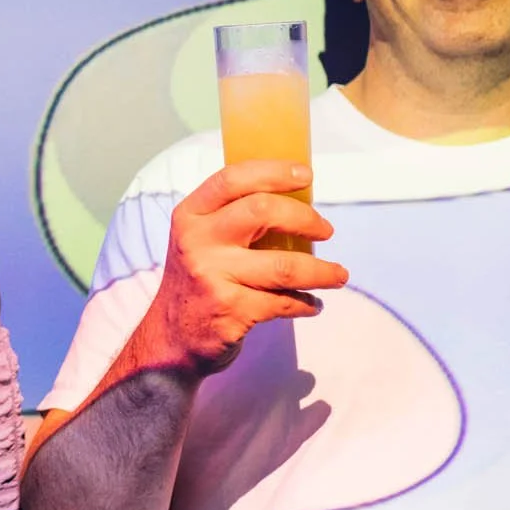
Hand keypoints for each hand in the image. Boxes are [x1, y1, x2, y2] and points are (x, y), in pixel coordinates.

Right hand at [131, 161, 347, 373]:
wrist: (171, 337)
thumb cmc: (197, 280)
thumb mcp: (199, 239)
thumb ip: (231, 217)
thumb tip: (295, 200)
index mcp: (190, 215)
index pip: (232, 179)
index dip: (273, 172)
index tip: (305, 175)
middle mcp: (198, 241)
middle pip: (263, 211)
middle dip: (306, 219)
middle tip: (325, 230)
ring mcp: (213, 276)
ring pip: (286, 266)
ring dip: (322, 271)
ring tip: (338, 275)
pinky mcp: (231, 310)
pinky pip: (284, 302)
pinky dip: (306, 304)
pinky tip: (311, 304)